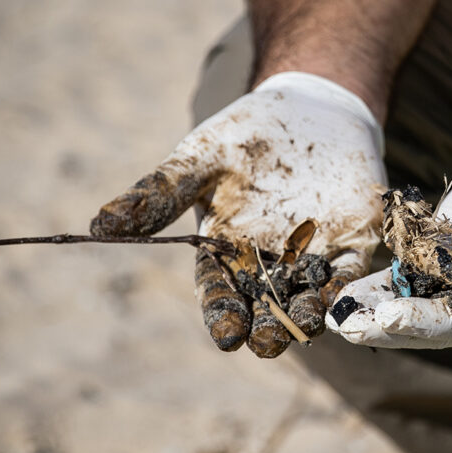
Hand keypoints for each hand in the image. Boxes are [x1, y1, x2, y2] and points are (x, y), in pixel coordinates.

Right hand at [91, 72, 385, 357]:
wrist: (308, 109)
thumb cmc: (243, 139)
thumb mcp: (197, 160)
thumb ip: (157, 194)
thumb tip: (99, 225)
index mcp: (227, 252)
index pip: (221, 290)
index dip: (222, 312)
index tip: (226, 334)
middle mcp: (270, 264)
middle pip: (266, 303)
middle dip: (267, 324)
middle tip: (265, 342)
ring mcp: (313, 256)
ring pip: (308, 294)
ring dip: (307, 313)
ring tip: (304, 325)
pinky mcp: (353, 244)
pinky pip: (350, 273)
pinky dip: (346, 287)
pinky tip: (343, 299)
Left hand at [327, 112, 451, 348]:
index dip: (431, 323)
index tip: (389, 317)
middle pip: (436, 324)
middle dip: (390, 327)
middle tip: (347, 328)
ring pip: (415, 304)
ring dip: (375, 312)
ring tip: (333, 316)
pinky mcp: (443, 259)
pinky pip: (406, 278)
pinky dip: (377, 286)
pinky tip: (342, 292)